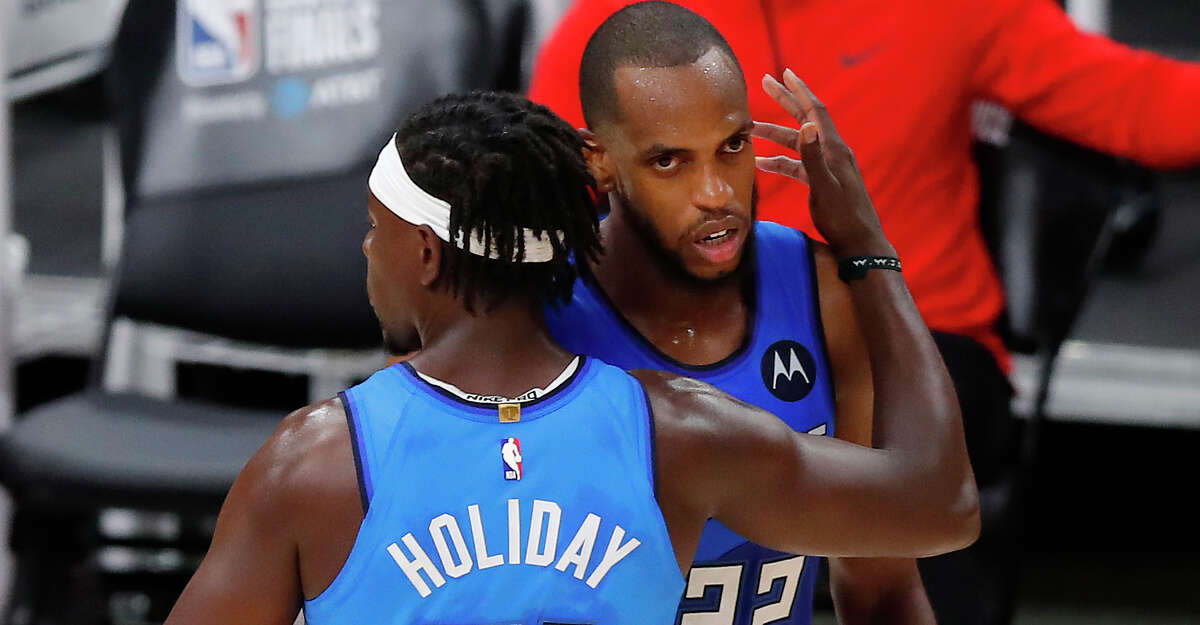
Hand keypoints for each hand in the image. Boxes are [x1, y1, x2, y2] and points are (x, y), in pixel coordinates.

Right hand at [752, 69, 894, 257]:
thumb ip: (813, 157)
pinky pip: (797, 165)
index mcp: (834, 149)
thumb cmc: (843, 218)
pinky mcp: (822, 182)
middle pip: (805, 120)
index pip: (815, 111)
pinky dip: (779, 162)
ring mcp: (827, 167)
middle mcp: (831, 153)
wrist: (860, 243)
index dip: (799, 91)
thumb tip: (807, 125)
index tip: (784, 73)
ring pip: (797, 143)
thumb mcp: (824, 187)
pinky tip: (762, 163)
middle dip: (784, 101)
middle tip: (765, 83)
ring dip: (774, 135)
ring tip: (750, 129)